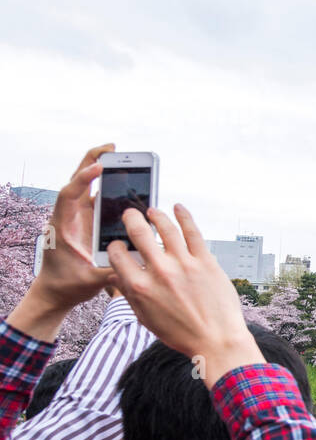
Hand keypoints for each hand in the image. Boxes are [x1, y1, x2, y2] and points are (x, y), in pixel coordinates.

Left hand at [5, 144, 114, 340]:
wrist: (55, 291)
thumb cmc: (68, 285)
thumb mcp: (89, 280)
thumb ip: (110, 270)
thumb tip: (135, 261)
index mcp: (62, 226)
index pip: (69, 195)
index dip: (83, 180)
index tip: (99, 168)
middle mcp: (68, 217)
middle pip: (76, 181)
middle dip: (92, 162)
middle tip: (112, 148)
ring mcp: (76, 218)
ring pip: (86, 186)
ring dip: (100, 169)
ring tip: (118, 157)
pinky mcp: (85, 222)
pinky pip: (94, 197)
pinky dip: (105, 185)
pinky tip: (120, 178)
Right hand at [107, 204, 262, 386]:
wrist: (216, 340)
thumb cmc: (181, 333)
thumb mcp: (146, 318)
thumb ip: (129, 294)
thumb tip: (115, 275)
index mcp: (140, 288)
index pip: (117, 255)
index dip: (114, 246)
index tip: (118, 244)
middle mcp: (160, 272)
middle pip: (138, 233)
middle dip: (130, 219)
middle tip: (129, 214)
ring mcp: (184, 264)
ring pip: (166, 228)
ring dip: (156, 215)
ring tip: (152, 211)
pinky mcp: (206, 262)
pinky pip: (193, 232)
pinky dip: (184, 216)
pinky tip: (178, 208)